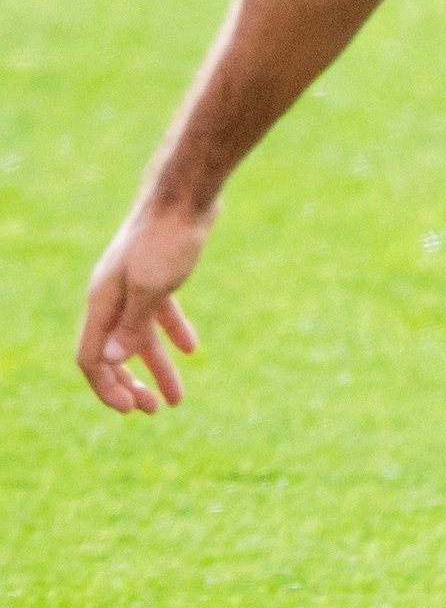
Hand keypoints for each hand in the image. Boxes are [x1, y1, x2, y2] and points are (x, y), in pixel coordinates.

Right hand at [80, 201, 208, 414]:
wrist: (185, 196)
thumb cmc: (167, 239)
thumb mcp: (152, 287)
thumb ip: (132, 324)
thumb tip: (112, 360)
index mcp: (102, 303)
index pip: (91, 358)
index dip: (107, 387)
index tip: (131, 410)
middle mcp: (112, 297)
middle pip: (113, 353)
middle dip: (130, 384)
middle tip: (152, 411)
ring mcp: (134, 285)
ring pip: (140, 337)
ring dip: (156, 368)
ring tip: (176, 399)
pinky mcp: (158, 274)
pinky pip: (160, 313)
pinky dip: (172, 333)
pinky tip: (192, 349)